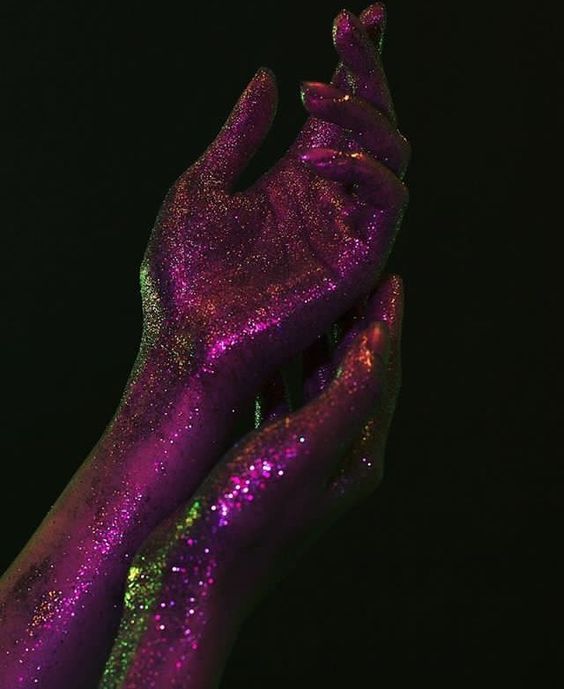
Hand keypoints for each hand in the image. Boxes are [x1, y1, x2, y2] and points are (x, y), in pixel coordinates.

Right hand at [100, 274, 402, 688]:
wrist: (189, 577)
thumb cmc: (249, 513)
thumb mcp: (307, 447)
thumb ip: (347, 394)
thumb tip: (378, 341)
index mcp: (357, 455)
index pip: (383, 374)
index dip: (387, 324)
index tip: (388, 279)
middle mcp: (335, 458)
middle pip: (354, 378)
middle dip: (356, 329)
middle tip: (351, 283)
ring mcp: (297, 463)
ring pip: (314, 390)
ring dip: (316, 349)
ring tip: (311, 309)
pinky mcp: (262, 466)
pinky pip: (280, 407)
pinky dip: (279, 377)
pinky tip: (265, 360)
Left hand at [139, 4, 408, 389]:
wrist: (188, 342)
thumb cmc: (184, 277)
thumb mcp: (202, 188)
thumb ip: (240, 136)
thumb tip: (270, 77)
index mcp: (293, 182)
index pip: (339, 116)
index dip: (355, 66)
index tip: (362, 15)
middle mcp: (328, 201)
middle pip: (374, 123)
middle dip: (367, 71)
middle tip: (348, 26)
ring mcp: (346, 230)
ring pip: (392, 154)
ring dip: (365, 113)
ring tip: (316, 95)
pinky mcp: (359, 260)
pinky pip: (388, 201)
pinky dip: (365, 168)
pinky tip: (319, 156)